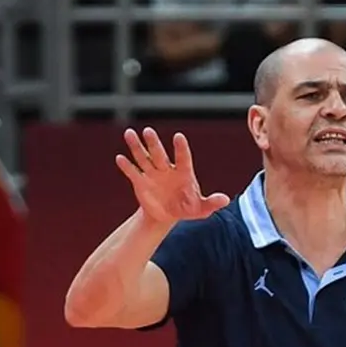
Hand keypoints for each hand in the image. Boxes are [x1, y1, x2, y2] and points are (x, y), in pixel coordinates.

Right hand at [115, 127, 229, 224]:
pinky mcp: (140, 182)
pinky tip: (120, 158)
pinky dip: (126, 166)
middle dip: (154, 143)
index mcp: (184, 173)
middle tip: (148, 131)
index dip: (181, 148)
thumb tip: (225, 200)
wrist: (167, 215)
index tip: (178, 137)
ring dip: (136, 147)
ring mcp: (153, 174)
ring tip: (129, 133)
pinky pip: (133, 172)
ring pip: (143, 158)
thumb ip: (212, 203)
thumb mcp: (201, 208)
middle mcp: (167, 169)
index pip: (183, 158)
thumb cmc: (187, 208)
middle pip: (159, 154)